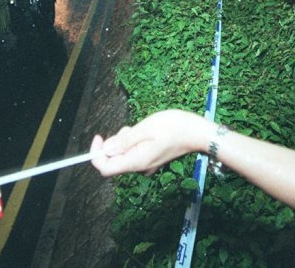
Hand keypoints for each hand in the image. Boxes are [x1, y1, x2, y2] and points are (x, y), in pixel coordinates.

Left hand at [91, 110, 206, 176]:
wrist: (198, 132)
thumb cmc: (174, 127)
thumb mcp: (146, 129)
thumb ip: (125, 140)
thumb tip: (106, 149)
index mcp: (137, 161)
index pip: (106, 168)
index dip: (96, 154)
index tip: (98, 137)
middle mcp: (140, 166)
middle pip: (114, 160)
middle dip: (114, 142)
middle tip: (130, 128)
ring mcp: (146, 164)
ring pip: (124, 154)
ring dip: (125, 140)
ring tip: (140, 128)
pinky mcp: (151, 158)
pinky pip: (134, 152)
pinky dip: (133, 141)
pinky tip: (146, 132)